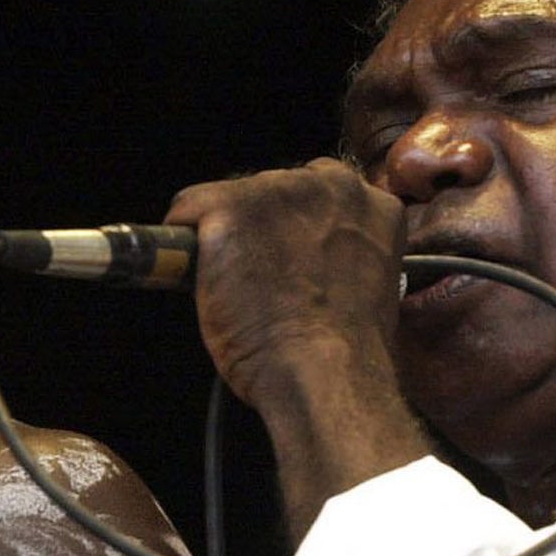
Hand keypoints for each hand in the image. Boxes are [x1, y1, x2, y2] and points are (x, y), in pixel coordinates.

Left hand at [167, 161, 429, 537]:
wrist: (324, 371)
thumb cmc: (346, 351)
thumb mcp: (366, 285)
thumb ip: (341, 254)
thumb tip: (303, 259)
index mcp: (373, 204)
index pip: (318, 192)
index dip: (294, 229)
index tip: (285, 257)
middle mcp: (331, 184)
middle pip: (272, 189)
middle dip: (260, 229)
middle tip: (260, 281)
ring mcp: (280, 191)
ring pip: (231, 198)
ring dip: (227, 236)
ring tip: (237, 287)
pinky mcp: (232, 205)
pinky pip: (188, 207)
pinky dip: (182, 242)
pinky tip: (198, 275)